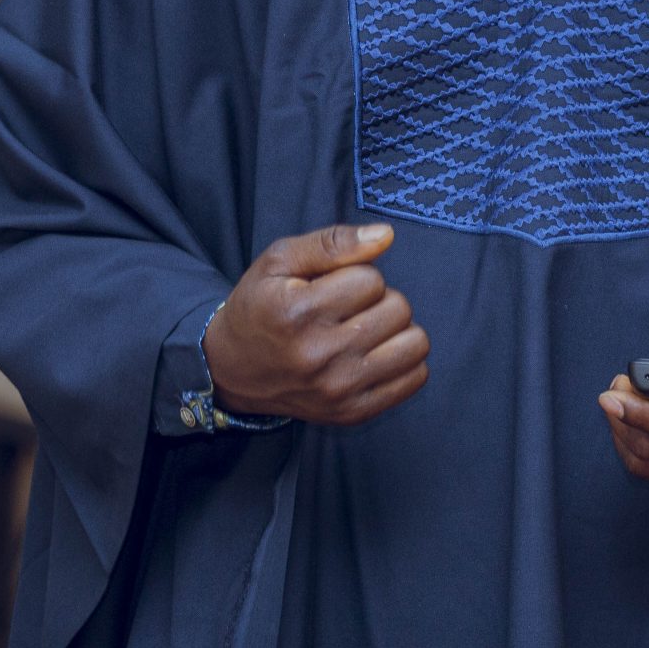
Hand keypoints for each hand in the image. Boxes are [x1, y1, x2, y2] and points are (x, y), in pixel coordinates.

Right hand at [203, 223, 429, 424]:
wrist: (233, 370)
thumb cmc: (260, 306)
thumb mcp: (280, 261)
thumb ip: (332, 242)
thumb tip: (387, 235)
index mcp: (297, 313)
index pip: (371, 279)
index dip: (356, 275)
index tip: (332, 287)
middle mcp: (320, 355)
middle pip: (398, 308)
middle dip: (379, 299)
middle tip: (348, 309)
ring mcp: (339, 390)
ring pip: (414, 343)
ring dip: (396, 329)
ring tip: (365, 329)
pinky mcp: (353, 412)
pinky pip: (415, 378)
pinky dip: (403, 359)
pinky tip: (376, 352)